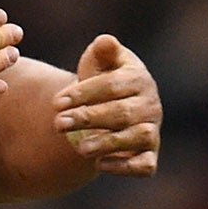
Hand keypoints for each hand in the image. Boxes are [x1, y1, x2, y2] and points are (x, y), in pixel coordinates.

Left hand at [52, 35, 160, 176]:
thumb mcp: (99, 61)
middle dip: (88, 118)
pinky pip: (145, 165)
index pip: (113, 85)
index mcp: (139, 78)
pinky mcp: (149, 155)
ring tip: (79, 147)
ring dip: (107, 143)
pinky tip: (99, 164)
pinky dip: (125, 167)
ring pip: (137, 137)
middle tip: (58, 123)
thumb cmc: (101, 80)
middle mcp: (151, 105)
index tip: (56, 102)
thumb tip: (105, 41)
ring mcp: (152, 131)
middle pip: (122, 113)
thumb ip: (103, 51)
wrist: (109, 107)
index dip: (84, 93)